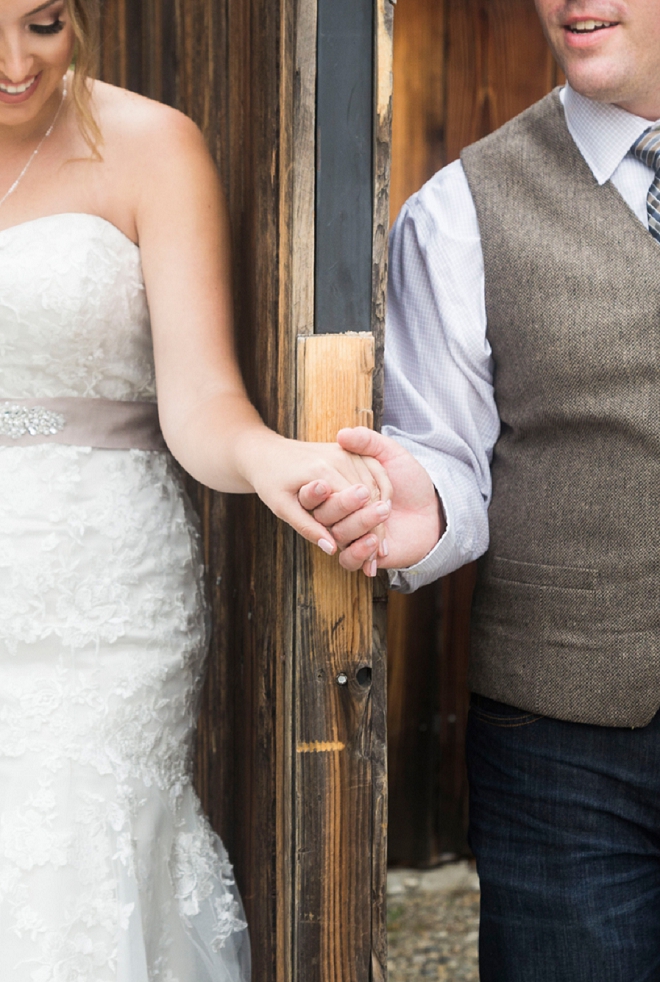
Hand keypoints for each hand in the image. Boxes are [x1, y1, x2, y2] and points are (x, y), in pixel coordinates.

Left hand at [242, 432, 392, 557]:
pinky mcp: (349, 451)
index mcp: (322, 470)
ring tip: (381, 543)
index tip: (370, 556)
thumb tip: (332, 549)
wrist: (266, 453)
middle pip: (369, 496)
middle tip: (381, 554)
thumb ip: (307, 527)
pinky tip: (380, 515)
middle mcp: (339, 457)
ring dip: (381, 512)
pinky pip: (372, 473)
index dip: (365, 532)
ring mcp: (346, 451)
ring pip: (375, 485)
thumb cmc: (270, 482)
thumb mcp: (281, 507)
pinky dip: (380, 494)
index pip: (356, 505)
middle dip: (376, 526)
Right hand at [299, 427, 443, 571]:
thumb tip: (342, 434)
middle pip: (324, 514)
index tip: (324, 483)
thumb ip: (368, 442)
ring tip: (383, 512)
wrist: (433, 511)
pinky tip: (376, 543)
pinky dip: (359, 552)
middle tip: (365, 494)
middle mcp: (340, 513)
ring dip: (358, 524)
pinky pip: (348, 560)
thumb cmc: (411, 481)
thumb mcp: (391, 454)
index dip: (316, 490)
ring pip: (338, 536)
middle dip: (341, 505)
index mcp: (340, 488)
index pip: (318, 492)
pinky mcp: (361, 555)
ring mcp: (350, 535)